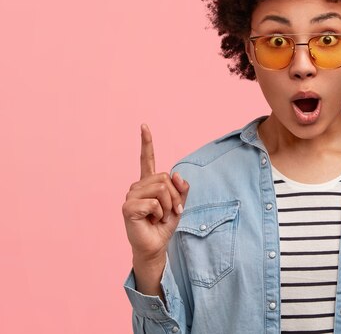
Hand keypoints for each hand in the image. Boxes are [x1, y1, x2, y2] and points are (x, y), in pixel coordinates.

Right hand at [122, 123, 189, 263]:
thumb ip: (181, 188)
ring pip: (161, 188)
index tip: (144, 126)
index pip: (146, 159)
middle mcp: (137, 186)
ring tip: (160, 216)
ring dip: (168, 205)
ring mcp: (130, 196)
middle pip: (164, 177)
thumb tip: (176, 175)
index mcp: (148, 183)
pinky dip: (160, 212)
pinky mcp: (128, 207)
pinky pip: (154, 202)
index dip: (146, 142)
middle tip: (170, 211)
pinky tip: (152, 220)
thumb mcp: (179, 203)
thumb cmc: (164, 225)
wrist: (156, 246)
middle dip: (174, 196)